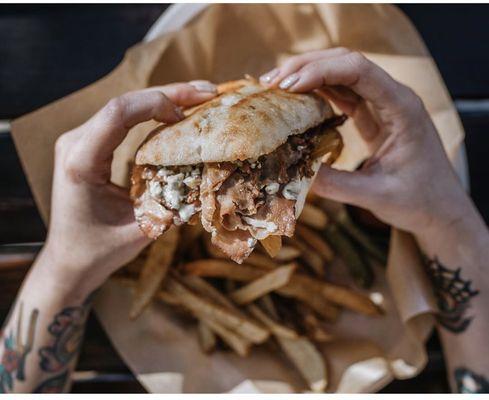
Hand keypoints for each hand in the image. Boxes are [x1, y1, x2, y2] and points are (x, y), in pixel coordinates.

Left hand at [40, 81, 216, 294]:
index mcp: (81, 162)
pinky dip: (152, 113)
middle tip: (209, 91)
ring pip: (125, 106)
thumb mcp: (138, 231)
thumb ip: (170, 205)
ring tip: (200, 96)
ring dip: (163, 98)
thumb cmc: (97, 251)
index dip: (157, 104)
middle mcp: (75, 143)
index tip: (187, 116)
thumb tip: (207, 181)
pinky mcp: (89, 144)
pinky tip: (177, 112)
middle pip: (124, 102)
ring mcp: (80, 140)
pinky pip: (122, 119)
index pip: (118, 113)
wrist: (67, 260)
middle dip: (169, 93)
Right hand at [260, 48, 471, 239]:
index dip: (320, 72)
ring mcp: (382, 104)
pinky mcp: (372, 115)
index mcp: (402, 109)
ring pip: (341, 74)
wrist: (439, 209)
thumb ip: (335, 185)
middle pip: (347, 62)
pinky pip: (341, 94)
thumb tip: (292, 172)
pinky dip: (316, 92)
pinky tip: (294, 99)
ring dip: (307, 76)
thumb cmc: (418, 201)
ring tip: (274, 86)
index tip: (287, 87)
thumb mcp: (375, 196)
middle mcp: (392, 98)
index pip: (358, 71)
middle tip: (271, 82)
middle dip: (307, 66)